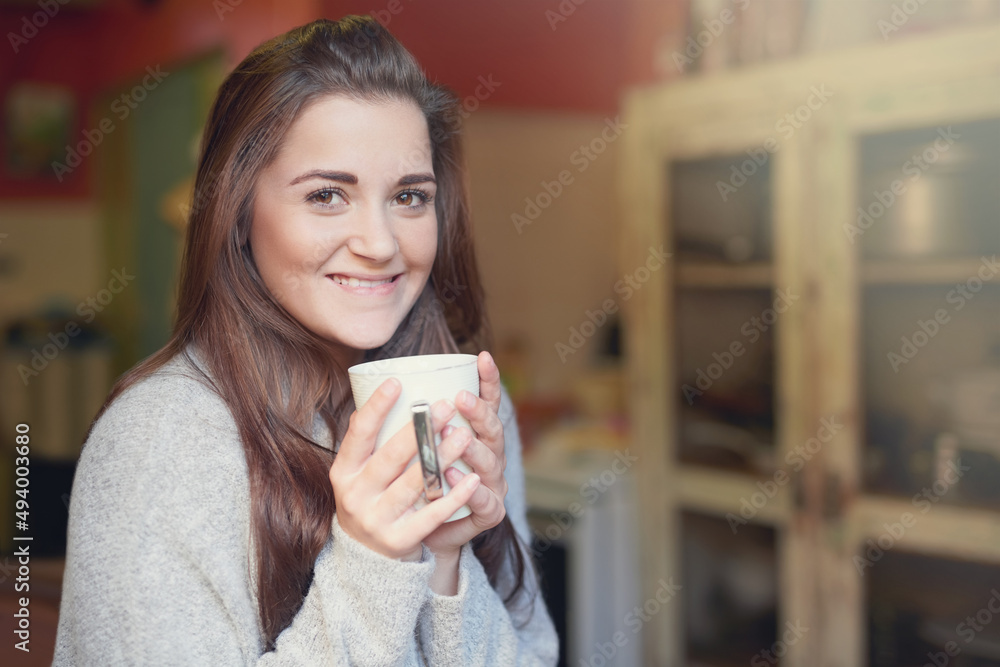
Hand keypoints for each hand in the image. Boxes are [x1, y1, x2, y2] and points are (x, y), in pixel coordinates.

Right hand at [330, 378, 482, 560]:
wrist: (367, 560)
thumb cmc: (371, 501)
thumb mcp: (357, 474)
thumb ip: (366, 442)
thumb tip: (374, 393)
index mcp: (344, 472)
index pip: (359, 434)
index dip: (376, 407)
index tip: (397, 381)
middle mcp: (355, 495)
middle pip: (391, 457)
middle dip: (420, 430)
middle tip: (446, 405)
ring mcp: (376, 520)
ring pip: (414, 483)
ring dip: (441, 457)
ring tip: (465, 435)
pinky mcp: (399, 540)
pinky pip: (431, 515)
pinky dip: (454, 496)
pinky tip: (474, 480)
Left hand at [423, 351, 507, 559]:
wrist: (419, 538)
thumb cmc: (413, 486)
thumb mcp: (414, 450)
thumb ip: (409, 424)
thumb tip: (382, 384)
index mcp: (476, 434)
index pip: (488, 402)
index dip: (489, 380)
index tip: (482, 357)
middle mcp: (490, 456)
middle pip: (493, 430)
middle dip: (479, 412)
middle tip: (460, 398)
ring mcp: (491, 485)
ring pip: (490, 463)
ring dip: (474, 449)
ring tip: (457, 435)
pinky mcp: (488, 514)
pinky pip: (483, 502)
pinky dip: (469, 491)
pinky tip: (457, 478)